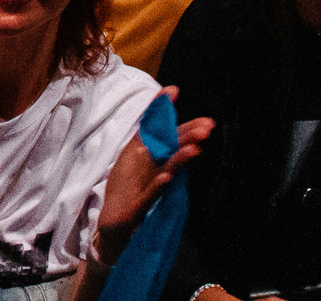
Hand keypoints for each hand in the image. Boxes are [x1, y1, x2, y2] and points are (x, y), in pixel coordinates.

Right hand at [98, 89, 212, 242]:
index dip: (172, 116)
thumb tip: (178, 130)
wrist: (112, 226)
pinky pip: (149, 195)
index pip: (160, 131)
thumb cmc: (129, 192)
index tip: (178, 94)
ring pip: (161, 166)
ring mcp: (137, 183)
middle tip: (208, 125)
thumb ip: (159, 147)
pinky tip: (168, 177)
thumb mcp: (143, 165)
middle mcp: (139, 163)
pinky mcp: (136, 206)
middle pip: (165, 145)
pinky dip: (158, 186)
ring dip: (179, 157)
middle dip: (186, 134)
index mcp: (141, 152)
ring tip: (196, 148)